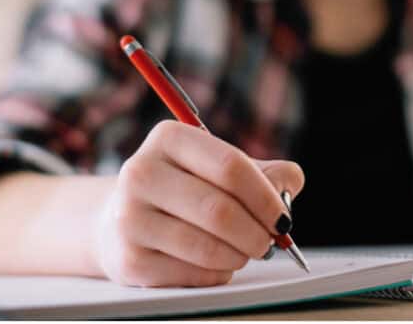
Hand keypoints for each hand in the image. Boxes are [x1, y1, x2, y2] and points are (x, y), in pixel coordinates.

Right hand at [91, 120, 303, 286]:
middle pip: (219, 210)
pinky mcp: (129, 259)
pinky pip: (191, 273)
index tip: (283, 219)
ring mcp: (129, 217)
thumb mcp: (219, 167)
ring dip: (239, 256)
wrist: (121, 220)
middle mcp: (141, 172)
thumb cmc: (186, 189)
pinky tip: (217, 263)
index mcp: (169, 138)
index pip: (231, 167)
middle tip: (271, 242)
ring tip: (246, 252)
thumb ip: (265, 172)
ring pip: (206, 246)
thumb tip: (290, 185)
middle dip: (257, 233)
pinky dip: (217, 273)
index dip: (265, 197)